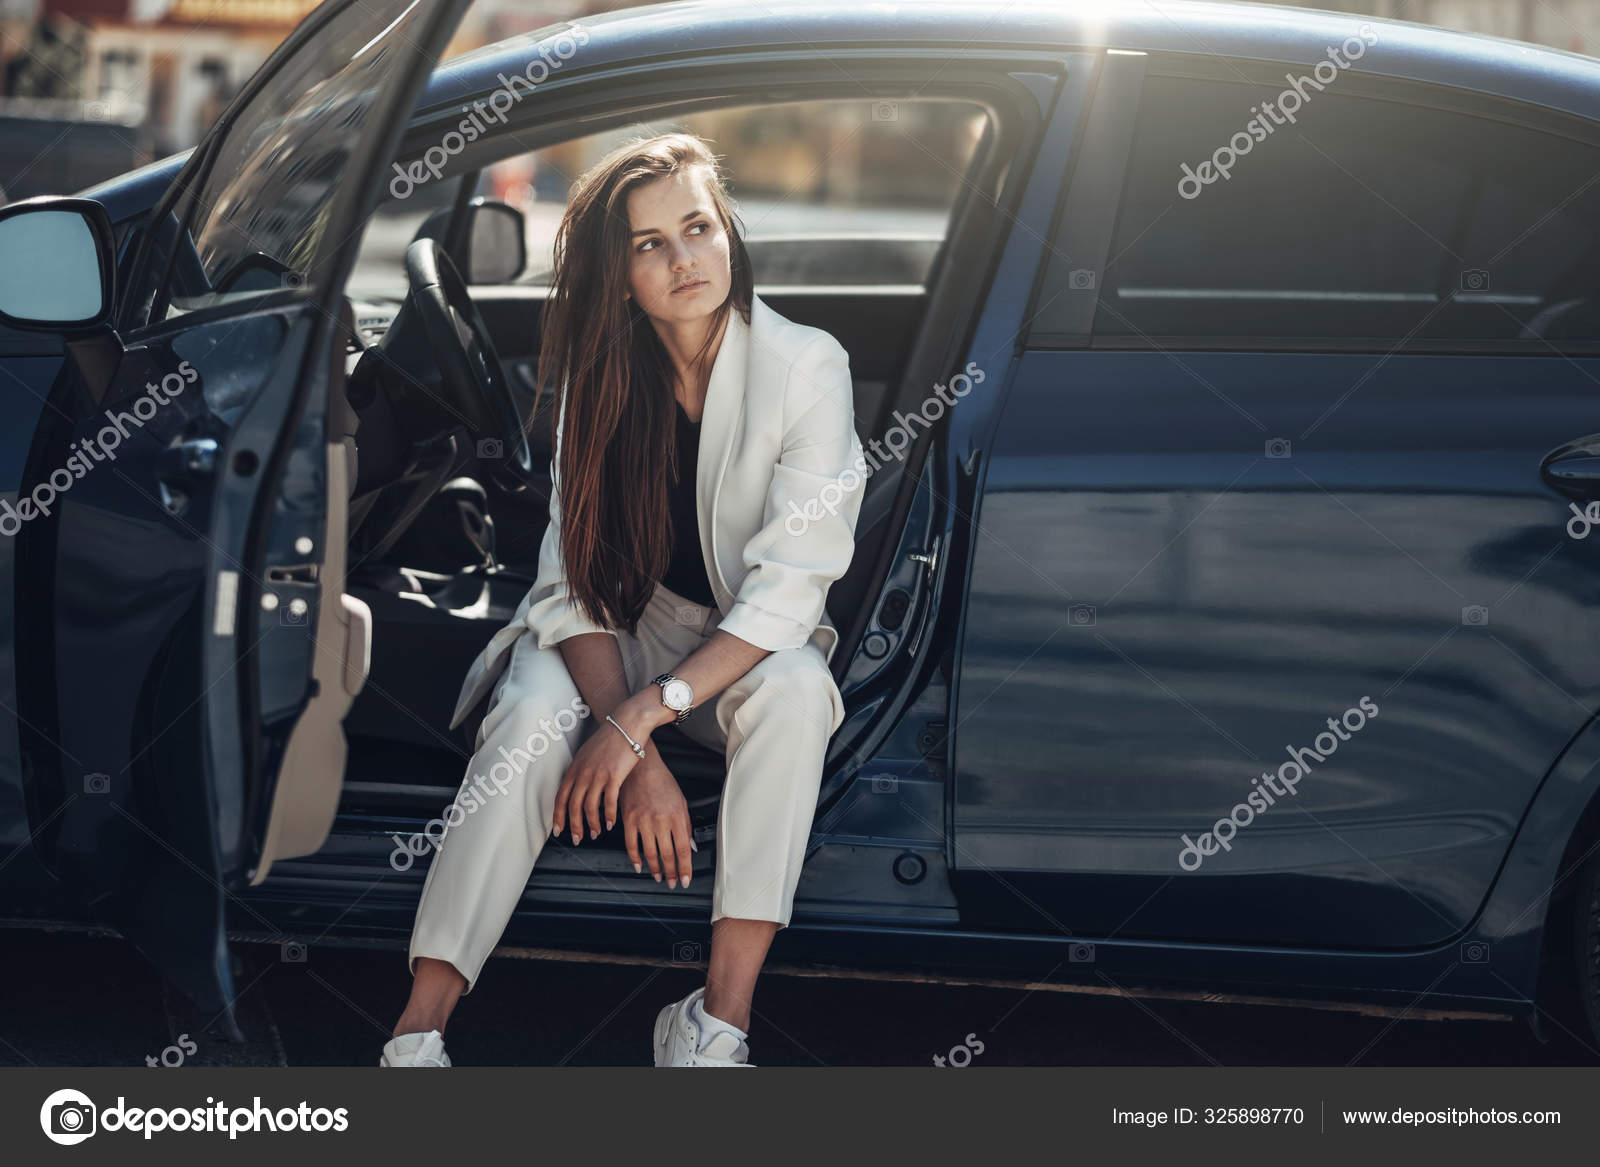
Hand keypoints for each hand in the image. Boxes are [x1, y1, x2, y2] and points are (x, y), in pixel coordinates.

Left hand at [551, 695, 659, 842]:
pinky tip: (611, 824)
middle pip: (573, 805)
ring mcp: (598, 775)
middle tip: (578, 839)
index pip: (561, 797)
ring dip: (592, 824)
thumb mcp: (587, 753)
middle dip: (574, 826)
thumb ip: (580, 770)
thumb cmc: (609, 739)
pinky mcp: (614, 776)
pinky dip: (608, 816)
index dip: (558, 816)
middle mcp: (583, 773)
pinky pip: (608, 802)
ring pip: (590, 807)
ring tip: (596, 833)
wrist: (626, 724)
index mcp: (574, 768)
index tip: (558, 830)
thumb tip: (576, 785)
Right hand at [617, 753, 695, 887]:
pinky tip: (639, 866)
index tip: (686, 879)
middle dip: (671, 873)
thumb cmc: (662, 782)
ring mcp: (643, 821)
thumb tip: (690, 846)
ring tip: (658, 877)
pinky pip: (631, 845)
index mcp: (677, 817)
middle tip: (673, 882)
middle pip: (667, 855)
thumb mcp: (681, 801)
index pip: (683, 850)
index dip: (685, 868)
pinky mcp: (628, 820)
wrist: (642, 767)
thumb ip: (686, 825)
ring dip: (655, 869)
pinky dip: (635, 859)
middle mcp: (661, 821)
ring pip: (650, 853)